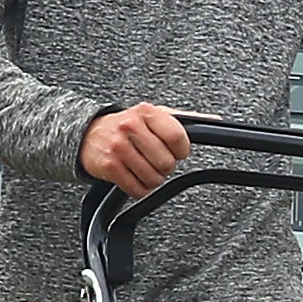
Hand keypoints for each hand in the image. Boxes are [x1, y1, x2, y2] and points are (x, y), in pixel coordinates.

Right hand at [78, 101, 192, 190]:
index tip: (175, 151)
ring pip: (153, 179)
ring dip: (152, 179)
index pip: (178, 137)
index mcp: (147, 112)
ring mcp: (119, 147)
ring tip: (143, 166)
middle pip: (167, 163)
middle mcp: (131, 127)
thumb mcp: (155, 115)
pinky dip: (139, 188)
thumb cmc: (128, 125)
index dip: (181, 151)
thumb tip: (214, 121)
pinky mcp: (109, 166)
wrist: (88, 134)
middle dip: (165, 166)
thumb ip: (184, 119)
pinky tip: (134, 176)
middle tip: (155, 159)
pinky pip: (137, 189)